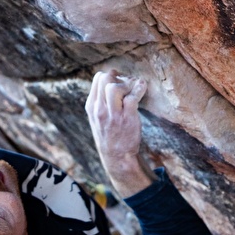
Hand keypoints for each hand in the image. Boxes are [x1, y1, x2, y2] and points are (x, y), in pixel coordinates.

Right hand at [85, 69, 152, 199]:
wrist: (117, 158)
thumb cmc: (110, 136)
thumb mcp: (97, 118)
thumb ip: (101, 101)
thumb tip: (112, 81)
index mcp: (92, 106)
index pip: (98, 78)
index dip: (111, 75)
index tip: (120, 81)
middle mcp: (100, 109)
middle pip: (105, 78)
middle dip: (119, 76)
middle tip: (128, 84)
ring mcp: (113, 114)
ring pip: (115, 86)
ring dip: (127, 84)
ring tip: (134, 90)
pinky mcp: (127, 118)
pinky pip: (133, 97)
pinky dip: (140, 88)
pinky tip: (142, 88)